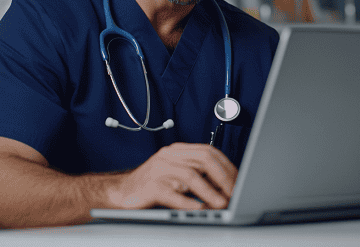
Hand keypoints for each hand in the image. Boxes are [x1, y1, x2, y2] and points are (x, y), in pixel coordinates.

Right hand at [113, 142, 236, 209]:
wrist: (121, 193)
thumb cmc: (152, 185)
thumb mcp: (177, 176)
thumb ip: (199, 176)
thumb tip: (228, 187)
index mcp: (177, 151)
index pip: (209, 152)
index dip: (227, 166)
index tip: (239, 181)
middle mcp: (168, 156)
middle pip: (202, 159)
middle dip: (222, 177)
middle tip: (234, 193)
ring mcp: (158, 170)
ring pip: (189, 175)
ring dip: (209, 191)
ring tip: (222, 204)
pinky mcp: (149, 186)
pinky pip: (171, 193)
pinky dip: (187, 202)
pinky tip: (199, 209)